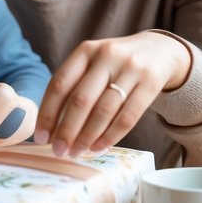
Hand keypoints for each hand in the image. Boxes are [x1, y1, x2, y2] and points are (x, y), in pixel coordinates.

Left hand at [35, 31, 190, 156]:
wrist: (160, 50)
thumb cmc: (116, 64)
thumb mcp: (94, 63)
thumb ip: (74, 85)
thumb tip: (51, 127)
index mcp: (86, 50)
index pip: (60, 84)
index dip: (48, 113)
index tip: (41, 137)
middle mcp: (107, 55)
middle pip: (81, 99)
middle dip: (66, 130)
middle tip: (59, 151)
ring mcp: (131, 68)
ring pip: (104, 110)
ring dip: (87, 137)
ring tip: (77, 152)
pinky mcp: (151, 82)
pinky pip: (128, 116)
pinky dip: (111, 136)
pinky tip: (99, 148)